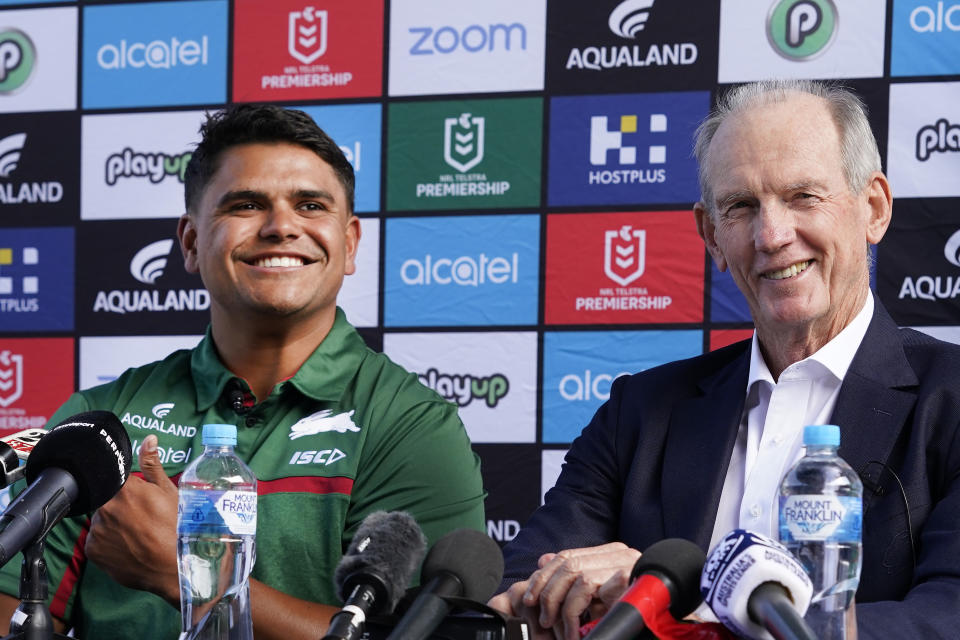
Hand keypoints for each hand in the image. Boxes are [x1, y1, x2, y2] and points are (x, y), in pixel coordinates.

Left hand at [84, 435, 180, 605]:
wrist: (173, 567)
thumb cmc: (176, 528)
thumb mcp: (169, 492)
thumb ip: (152, 465)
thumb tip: (149, 439)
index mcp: (124, 489)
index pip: (117, 479)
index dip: (129, 488)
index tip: (139, 497)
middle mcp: (106, 507)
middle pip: (108, 500)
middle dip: (121, 506)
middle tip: (142, 518)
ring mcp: (97, 530)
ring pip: (102, 520)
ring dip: (114, 523)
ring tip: (136, 534)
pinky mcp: (92, 550)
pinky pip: (97, 540)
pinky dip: (109, 542)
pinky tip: (128, 546)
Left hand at [490, 543, 639, 639]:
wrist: (668, 627)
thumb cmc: (636, 616)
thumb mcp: (599, 598)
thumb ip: (574, 578)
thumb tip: (542, 560)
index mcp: (611, 554)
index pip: (567, 555)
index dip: (544, 575)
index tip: (530, 598)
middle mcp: (618, 553)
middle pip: (567, 562)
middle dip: (547, 591)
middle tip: (544, 619)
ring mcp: (624, 562)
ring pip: (573, 573)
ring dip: (559, 605)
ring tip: (560, 630)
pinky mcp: (626, 576)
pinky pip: (585, 587)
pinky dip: (573, 611)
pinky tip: (575, 631)